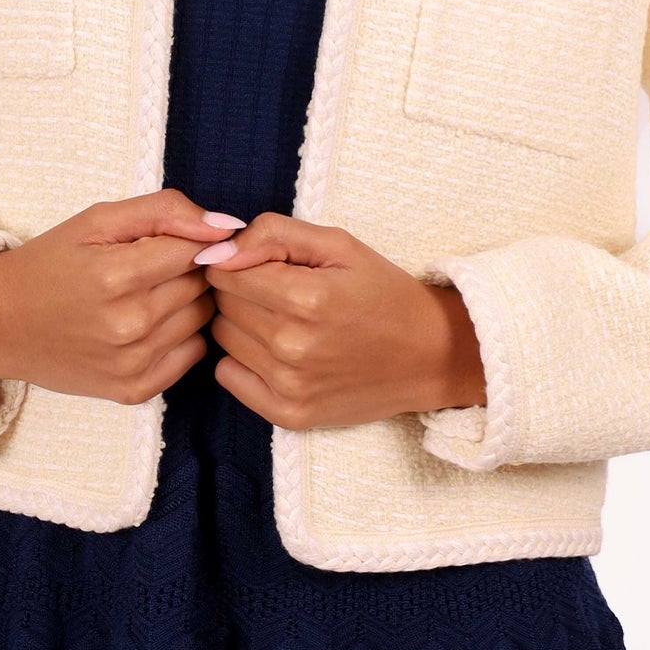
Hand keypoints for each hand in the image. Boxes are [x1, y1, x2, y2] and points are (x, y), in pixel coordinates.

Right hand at [0, 188, 245, 403]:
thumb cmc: (50, 263)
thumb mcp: (96, 221)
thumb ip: (164, 211)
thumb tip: (226, 225)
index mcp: (115, 274)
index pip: (196, 249)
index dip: (190, 239)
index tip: (170, 240)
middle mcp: (127, 324)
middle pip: (202, 284)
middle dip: (188, 269)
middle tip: (151, 267)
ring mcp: (131, 362)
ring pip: (202, 318)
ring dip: (186, 302)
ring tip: (147, 293)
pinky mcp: (133, 390)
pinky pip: (193, 354)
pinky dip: (180, 336)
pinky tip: (148, 325)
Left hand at [203, 212, 486, 430]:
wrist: (431, 355)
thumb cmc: (384, 293)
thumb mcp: (339, 244)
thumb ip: (273, 234)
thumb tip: (218, 251)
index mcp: (305, 297)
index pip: (223, 270)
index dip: (240, 262)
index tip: (269, 266)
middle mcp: (292, 345)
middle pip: (221, 304)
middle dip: (242, 290)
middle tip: (283, 293)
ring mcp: (290, 385)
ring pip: (223, 338)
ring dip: (244, 324)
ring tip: (287, 322)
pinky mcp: (289, 415)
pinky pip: (229, 377)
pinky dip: (243, 361)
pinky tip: (278, 353)